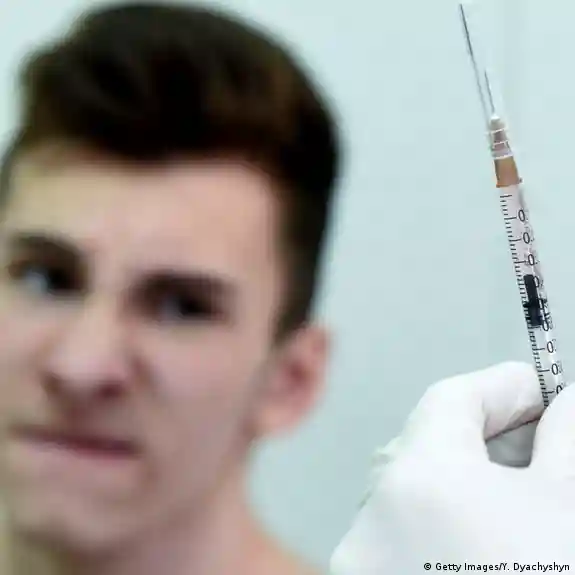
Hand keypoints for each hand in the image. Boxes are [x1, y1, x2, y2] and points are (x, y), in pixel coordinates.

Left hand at [330, 362, 574, 573]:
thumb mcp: (569, 505)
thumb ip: (566, 435)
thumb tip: (567, 402)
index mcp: (419, 480)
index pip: (450, 398)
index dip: (501, 387)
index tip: (542, 389)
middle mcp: (375, 516)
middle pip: (428, 440)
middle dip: (488, 432)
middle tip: (543, 439)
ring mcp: (365, 560)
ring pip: (415, 487)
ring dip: (466, 475)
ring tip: (522, 490)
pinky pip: (403, 530)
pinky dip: (442, 517)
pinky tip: (487, 536)